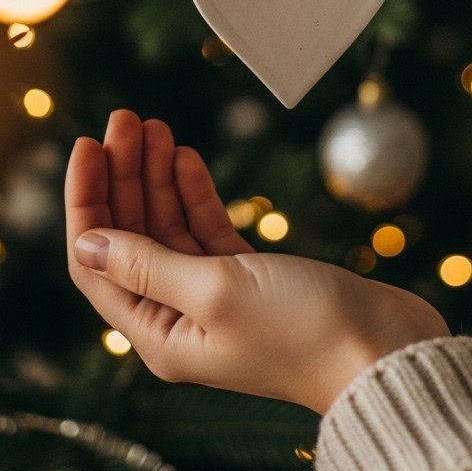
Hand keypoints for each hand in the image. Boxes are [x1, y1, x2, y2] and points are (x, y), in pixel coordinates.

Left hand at [66, 110, 448, 413]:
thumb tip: (86, 243)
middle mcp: (180, 319)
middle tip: (127, 119)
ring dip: (158, 177)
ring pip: (168, 228)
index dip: (87, 201)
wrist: (384, 351)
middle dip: (123, 176)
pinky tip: (186, 157)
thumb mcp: (215, 291)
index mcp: (159, 335)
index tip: (88, 145)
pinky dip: (195, 194)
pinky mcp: (252, 282)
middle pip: (131, 238)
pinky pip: (206, 231)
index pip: (97, 262)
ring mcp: (216, 299)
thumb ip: (147, 263)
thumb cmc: (304, 331)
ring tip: (155, 126)